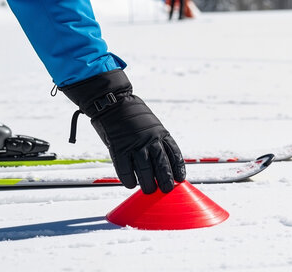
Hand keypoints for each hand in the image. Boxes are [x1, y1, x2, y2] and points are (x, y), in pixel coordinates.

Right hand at [61, 70, 185, 192]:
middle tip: (166, 189)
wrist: (112, 102)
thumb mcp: (150, 124)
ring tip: (149, 190)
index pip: (174, 154)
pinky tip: (131, 184)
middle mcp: (150, 140)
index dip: (178, 168)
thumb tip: (158, 162)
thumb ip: (155, 141)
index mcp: (161, 133)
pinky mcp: (119, 149)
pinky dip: (129, 179)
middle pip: (162, 165)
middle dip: (165, 180)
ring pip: (145, 170)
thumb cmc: (130, 113)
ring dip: (148, 183)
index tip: (179, 178)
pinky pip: (125, 169)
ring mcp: (135, 145)